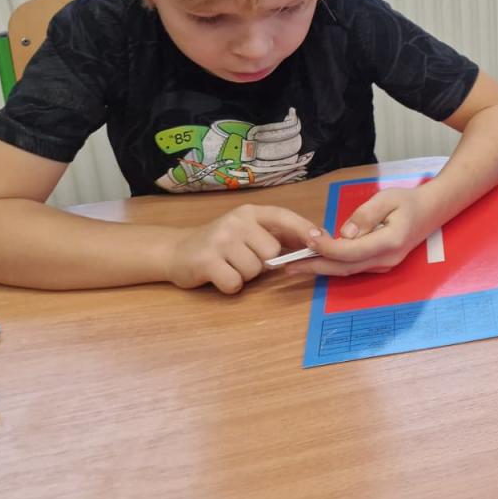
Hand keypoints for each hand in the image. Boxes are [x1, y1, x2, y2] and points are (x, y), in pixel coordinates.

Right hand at [167, 204, 319, 293]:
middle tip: (243, 259)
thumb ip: (277, 234)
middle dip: (263, 263)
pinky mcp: (206, 261)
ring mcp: (220, 240)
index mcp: (250, 212)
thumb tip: (315, 240)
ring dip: (245, 276)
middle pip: (272, 252)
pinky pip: (236, 283)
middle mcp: (236, 222)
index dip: (304, 228)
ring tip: (229, 265)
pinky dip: (231, 286)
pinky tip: (219, 276)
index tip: (321, 239)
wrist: (176, 251)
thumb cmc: (221, 243)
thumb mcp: (247, 231)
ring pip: (255, 270)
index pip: (283, 216)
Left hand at [286, 185, 441, 276]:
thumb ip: (366, 215)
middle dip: (315, 267)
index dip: (328, 247)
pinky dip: (334, 263)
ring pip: (348, 270)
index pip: (351, 251)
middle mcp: (386, 259)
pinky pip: (353, 266)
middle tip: (289, 265)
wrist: (431, 211)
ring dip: (322, 267)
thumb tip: (345, 233)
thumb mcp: (388, 198)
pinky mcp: (380, 264)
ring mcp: (384, 265)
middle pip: (345, 267)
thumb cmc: (409, 201)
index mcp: (390, 241)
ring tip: (297, 263)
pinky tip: (319, 258)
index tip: (308, 238)